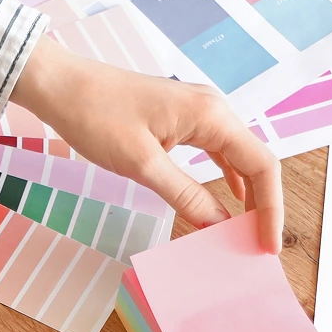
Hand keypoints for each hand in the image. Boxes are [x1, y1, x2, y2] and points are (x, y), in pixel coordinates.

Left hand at [9, 37, 284, 252]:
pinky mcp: (181, 118)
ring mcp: (198, 111)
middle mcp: (213, 108)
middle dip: (261, 204)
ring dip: (245, 194)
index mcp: (211, 115)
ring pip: (237, 156)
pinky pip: (215, 150)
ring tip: (244, 231)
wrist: (61, 85)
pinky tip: (225, 201)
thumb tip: (217, 226)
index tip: (267, 245)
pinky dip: (223, 178)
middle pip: (255, 161)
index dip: (270, 208)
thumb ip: (184, 194)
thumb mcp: (141, 164)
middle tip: (257, 246)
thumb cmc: (96, 117)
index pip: (262, 165)